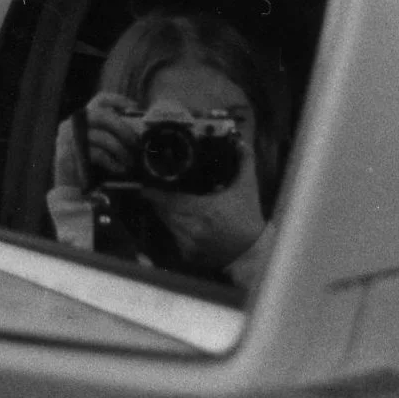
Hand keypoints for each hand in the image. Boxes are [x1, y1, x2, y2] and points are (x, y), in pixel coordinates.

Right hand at [53, 92, 140, 190]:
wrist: (71, 191)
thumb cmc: (92, 166)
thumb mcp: (103, 145)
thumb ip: (114, 133)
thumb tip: (140, 128)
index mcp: (82, 119)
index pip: (100, 100)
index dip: (119, 101)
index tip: (135, 110)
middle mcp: (71, 124)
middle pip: (102, 116)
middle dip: (123, 128)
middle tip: (136, 143)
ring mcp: (67, 139)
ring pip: (101, 137)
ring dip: (120, 150)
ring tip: (130, 162)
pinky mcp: (67, 155)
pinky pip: (96, 154)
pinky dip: (112, 162)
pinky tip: (120, 169)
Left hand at [145, 138, 265, 271]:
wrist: (253, 250)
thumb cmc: (248, 217)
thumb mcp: (247, 187)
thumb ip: (244, 162)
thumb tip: (240, 141)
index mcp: (204, 209)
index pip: (170, 201)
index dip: (155, 195)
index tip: (145, 188)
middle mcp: (192, 228)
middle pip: (164, 213)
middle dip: (159, 204)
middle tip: (155, 194)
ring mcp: (189, 244)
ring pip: (167, 226)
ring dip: (165, 216)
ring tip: (165, 206)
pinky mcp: (190, 256)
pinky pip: (174, 240)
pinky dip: (174, 231)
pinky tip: (178, 224)